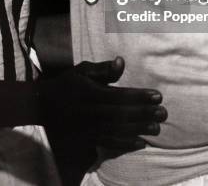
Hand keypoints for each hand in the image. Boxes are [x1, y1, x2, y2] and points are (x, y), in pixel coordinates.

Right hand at [37, 56, 166, 149]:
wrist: (43, 106)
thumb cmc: (67, 85)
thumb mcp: (82, 71)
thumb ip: (102, 69)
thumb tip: (121, 61)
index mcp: (91, 93)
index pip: (120, 96)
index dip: (140, 97)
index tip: (158, 96)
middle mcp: (92, 112)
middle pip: (123, 115)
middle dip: (145, 114)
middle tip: (164, 114)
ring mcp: (90, 128)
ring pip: (119, 130)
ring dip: (139, 129)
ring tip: (157, 128)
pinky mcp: (88, 138)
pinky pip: (109, 143)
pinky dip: (125, 144)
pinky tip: (140, 143)